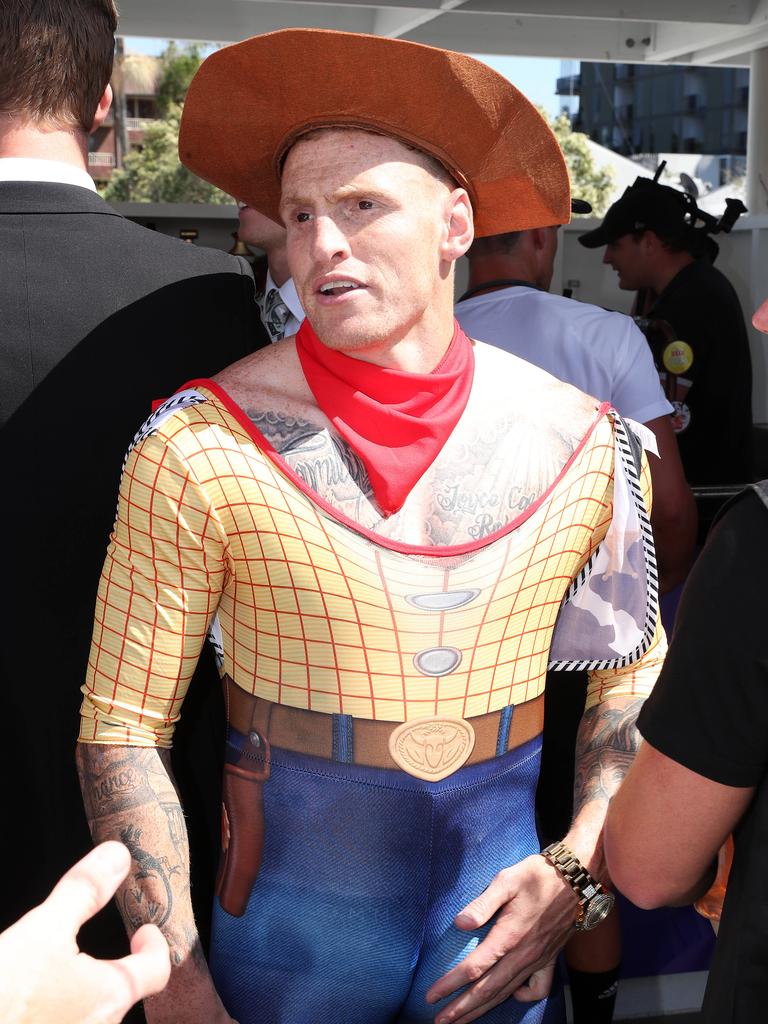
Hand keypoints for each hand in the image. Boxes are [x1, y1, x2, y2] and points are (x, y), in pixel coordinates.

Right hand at [0, 841, 170, 1023]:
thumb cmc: (4, 995)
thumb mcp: (43, 930)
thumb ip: (84, 891)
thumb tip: (118, 856)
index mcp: (110, 995)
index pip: (157, 970)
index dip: (155, 946)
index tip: (144, 929)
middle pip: (124, 992)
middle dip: (118, 964)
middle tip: (107, 942)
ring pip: (95, 1011)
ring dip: (88, 989)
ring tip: (68, 967)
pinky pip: (72, 1023)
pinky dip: (66, 1009)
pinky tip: (41, 996)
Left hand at [425, 853, 576, 1023]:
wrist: (577, 879)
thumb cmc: (537, 875)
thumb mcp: (506, 880)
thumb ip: (482, 904)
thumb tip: (460, 923)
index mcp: (508, 936)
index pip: (474, 968)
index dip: (451, 984)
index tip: (431, 995)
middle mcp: (523, 955)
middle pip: (487, 990)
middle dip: (462, 1008)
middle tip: (440, 1021)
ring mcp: (538, 960)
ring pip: (507, 993)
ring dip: (483, 1009)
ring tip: (463, 1020)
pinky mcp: (550, 959)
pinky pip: (538, 988)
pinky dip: (523, 997)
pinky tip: (511, 996)